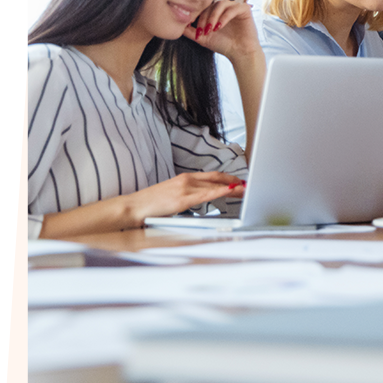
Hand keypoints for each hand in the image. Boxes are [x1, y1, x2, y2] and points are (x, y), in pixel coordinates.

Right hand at [125, 171, 245, 223]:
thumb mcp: (173, 195)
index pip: (212, 176)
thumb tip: (201, 198)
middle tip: (248, 186)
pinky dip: (220, 192)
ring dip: (232, 188)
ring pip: (215, 186)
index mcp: (185, 178)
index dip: (228, 178)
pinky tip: (231, 190)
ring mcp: (185, 188)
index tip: (239, 181)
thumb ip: (188, 194)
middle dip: (234, 182)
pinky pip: (206, 195)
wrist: (134, 206)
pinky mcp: (182, 199)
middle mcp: (187, 180)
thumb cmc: (152, 204)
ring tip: (245, 190)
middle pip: (217, 179)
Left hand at [186, 0, 261, 62]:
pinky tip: (220, 26)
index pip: (204, 8)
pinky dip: (224, 17)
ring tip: (212, 29)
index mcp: (217, 12)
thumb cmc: (224, 45)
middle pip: (211, 5)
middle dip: (205, 18)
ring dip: (213, 16)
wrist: (240, 53)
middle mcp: (226, 8)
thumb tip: (178, 27)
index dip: (199, 18)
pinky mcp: (245, 9)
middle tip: (204, 30)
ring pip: (221, 4)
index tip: (197, 30)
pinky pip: (232, 8)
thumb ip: (191, 32)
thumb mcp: (203, 38)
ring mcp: (236, 7)